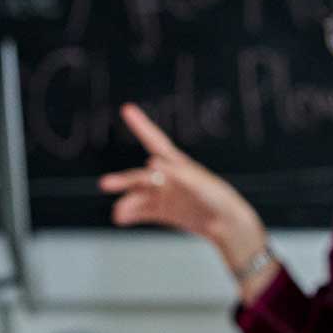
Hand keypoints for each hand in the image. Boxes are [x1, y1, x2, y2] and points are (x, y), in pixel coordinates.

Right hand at [97, 103, 267, 278]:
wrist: (227, 224)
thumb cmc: (217, 198)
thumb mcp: (198, 183)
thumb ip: (175, 172)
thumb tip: (151, 161)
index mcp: (177, 164)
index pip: (155, 141)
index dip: (141, 125)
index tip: (127, 109)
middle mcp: (168, 178)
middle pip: (141, 176)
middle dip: (123, 180)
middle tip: (105, 184)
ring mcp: (166, 195)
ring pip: (140, 197)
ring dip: (128, 203)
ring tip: (119, 215)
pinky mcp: (166, 212)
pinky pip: (144, 211)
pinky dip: (132, 214)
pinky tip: (121, 219)